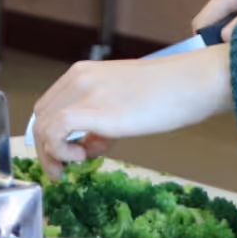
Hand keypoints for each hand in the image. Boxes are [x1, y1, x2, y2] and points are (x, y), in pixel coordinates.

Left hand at [31, 44, 231, 180]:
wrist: (195, 82)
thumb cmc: (170, 91)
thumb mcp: (124, 97)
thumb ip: (100, 116)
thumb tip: (88, 143)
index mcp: (84, 72)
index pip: (48, 106)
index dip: (52, 134)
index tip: (71, 152)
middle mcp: (79, 78)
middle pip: (41, 118)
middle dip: (49, 148)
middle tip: (70, 165)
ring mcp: (87, 94)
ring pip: (44, 127)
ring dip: (53, 154)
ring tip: (80, 162)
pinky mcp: (98, 112)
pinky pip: (56, 132)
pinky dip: (60, 151)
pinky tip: (82, 157)